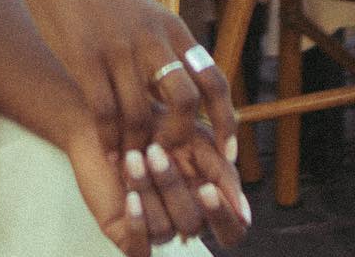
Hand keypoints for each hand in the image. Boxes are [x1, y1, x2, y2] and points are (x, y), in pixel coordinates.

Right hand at [18, 0, 238, 173]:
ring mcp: (118, 47)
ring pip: (140, 114)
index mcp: (171, 28)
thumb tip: (188, 96)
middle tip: (168, 157)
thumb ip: (166, 50)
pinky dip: (109, 140)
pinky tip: (108, 153)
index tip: (227, 154)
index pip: (213, 80)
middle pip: (185, 100)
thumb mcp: (145, 14)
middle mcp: (151, 38)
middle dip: (180, 138)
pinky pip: (104, 112)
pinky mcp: (85, 55)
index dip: (226, 122)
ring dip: (138, 147)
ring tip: (134, 165)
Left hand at [66, 119, 247, 254]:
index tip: (205, 187)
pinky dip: (138, 223)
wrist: (110, 111)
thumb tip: (244, 217)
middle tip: (155, 151)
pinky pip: (139, 248)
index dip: (221, 216)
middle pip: (192, 225)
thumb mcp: (197, 140)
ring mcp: (156, 226)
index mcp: (207, 201)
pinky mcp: (126, 231)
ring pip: (164, 229)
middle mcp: (183, 218)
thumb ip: (222, 174)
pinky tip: (129, 196)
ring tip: (132, 154)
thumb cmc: (157, 123)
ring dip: (148, 189)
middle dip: (173, 189)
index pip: (230, 231)